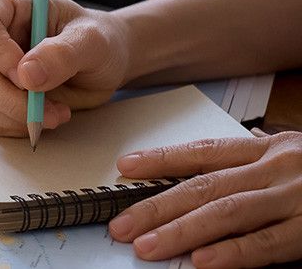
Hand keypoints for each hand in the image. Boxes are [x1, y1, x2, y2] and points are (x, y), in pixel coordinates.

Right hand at [0, 0, 132, 136]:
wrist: (102, 65)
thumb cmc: (97, 40)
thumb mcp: (92, 40)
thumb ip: (62, 53)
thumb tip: (27, 75)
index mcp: (8, 6)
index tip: (27, 75)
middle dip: (12, 98)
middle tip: (48, 108)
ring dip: (21, 115)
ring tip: (57, 112)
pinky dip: (21, 126)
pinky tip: (47, 115)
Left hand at [108, 132, 301, 266]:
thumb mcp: (293, 161)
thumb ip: (253, 167)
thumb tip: (202, 174)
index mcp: (269, 148)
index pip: (204, 152)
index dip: (161, 159)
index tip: (123, 168)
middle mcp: (279, 167)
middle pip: (205, 186)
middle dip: (156, 206)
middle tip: (120, 226)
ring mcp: (298, 198)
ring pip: (227, 213)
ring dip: (181, 231)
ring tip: (147, 247)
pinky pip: (269, 244)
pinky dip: (234, 254)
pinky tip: (203, 262)